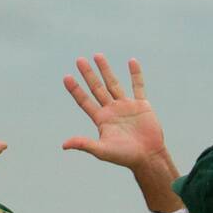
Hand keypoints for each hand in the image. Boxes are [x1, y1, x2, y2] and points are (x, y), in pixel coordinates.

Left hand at [62, 55, 166, 173]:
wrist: (148, 157)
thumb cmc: (125, 156)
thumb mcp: (102, 150)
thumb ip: (84, 144)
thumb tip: (64, 145)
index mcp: (102, 119)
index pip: (85, 101)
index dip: (75, 90)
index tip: (66, 77)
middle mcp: (112, 110)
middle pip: (97, 88)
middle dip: (88, 74)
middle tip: (79, 60)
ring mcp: (126, 106)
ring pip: (114, 84)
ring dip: (106, 70)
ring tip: (98, 55)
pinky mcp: (141, 105)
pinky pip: (138, 86)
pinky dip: (136, 74)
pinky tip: (131, 61)